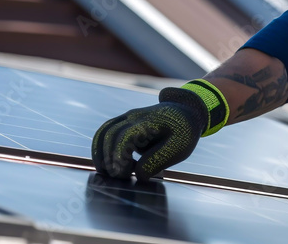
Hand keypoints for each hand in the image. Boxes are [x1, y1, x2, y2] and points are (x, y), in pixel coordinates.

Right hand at [91, 87, 208, 179]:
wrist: (186, 111)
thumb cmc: (184, 131)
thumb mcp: (178, 148)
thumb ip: (157, 161)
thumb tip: (138, 175)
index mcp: (147, 122)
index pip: (124, 137)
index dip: (118, 157)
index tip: (124, 174)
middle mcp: (133, 117)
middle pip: (109, 134)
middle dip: (107, 158)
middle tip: (115, 177)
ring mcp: (127, 118)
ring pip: (104, 131)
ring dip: (100, 152)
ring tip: (107, 172)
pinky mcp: (125, 123)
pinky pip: (106, 132)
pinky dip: (104, 148)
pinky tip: (115, 164)